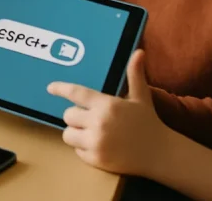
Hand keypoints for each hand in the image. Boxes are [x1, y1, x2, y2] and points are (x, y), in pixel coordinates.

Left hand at [47, 50, 166, 175]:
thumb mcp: (141, 97)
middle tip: (90, 118)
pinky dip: (84, 149)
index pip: (76, 93)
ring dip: (76, 133)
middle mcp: (99, 122)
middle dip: (76, 116)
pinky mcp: (96, 159)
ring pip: (68, 134)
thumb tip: (139, 52)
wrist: (162, 154)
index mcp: (107, 104)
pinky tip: (100, 146)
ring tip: (92, 132)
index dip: (61, 89)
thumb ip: (135, 75)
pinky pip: (76, 151)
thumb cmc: (148, 122)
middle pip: (68, 115)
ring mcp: (96, 142)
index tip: (50, 88)